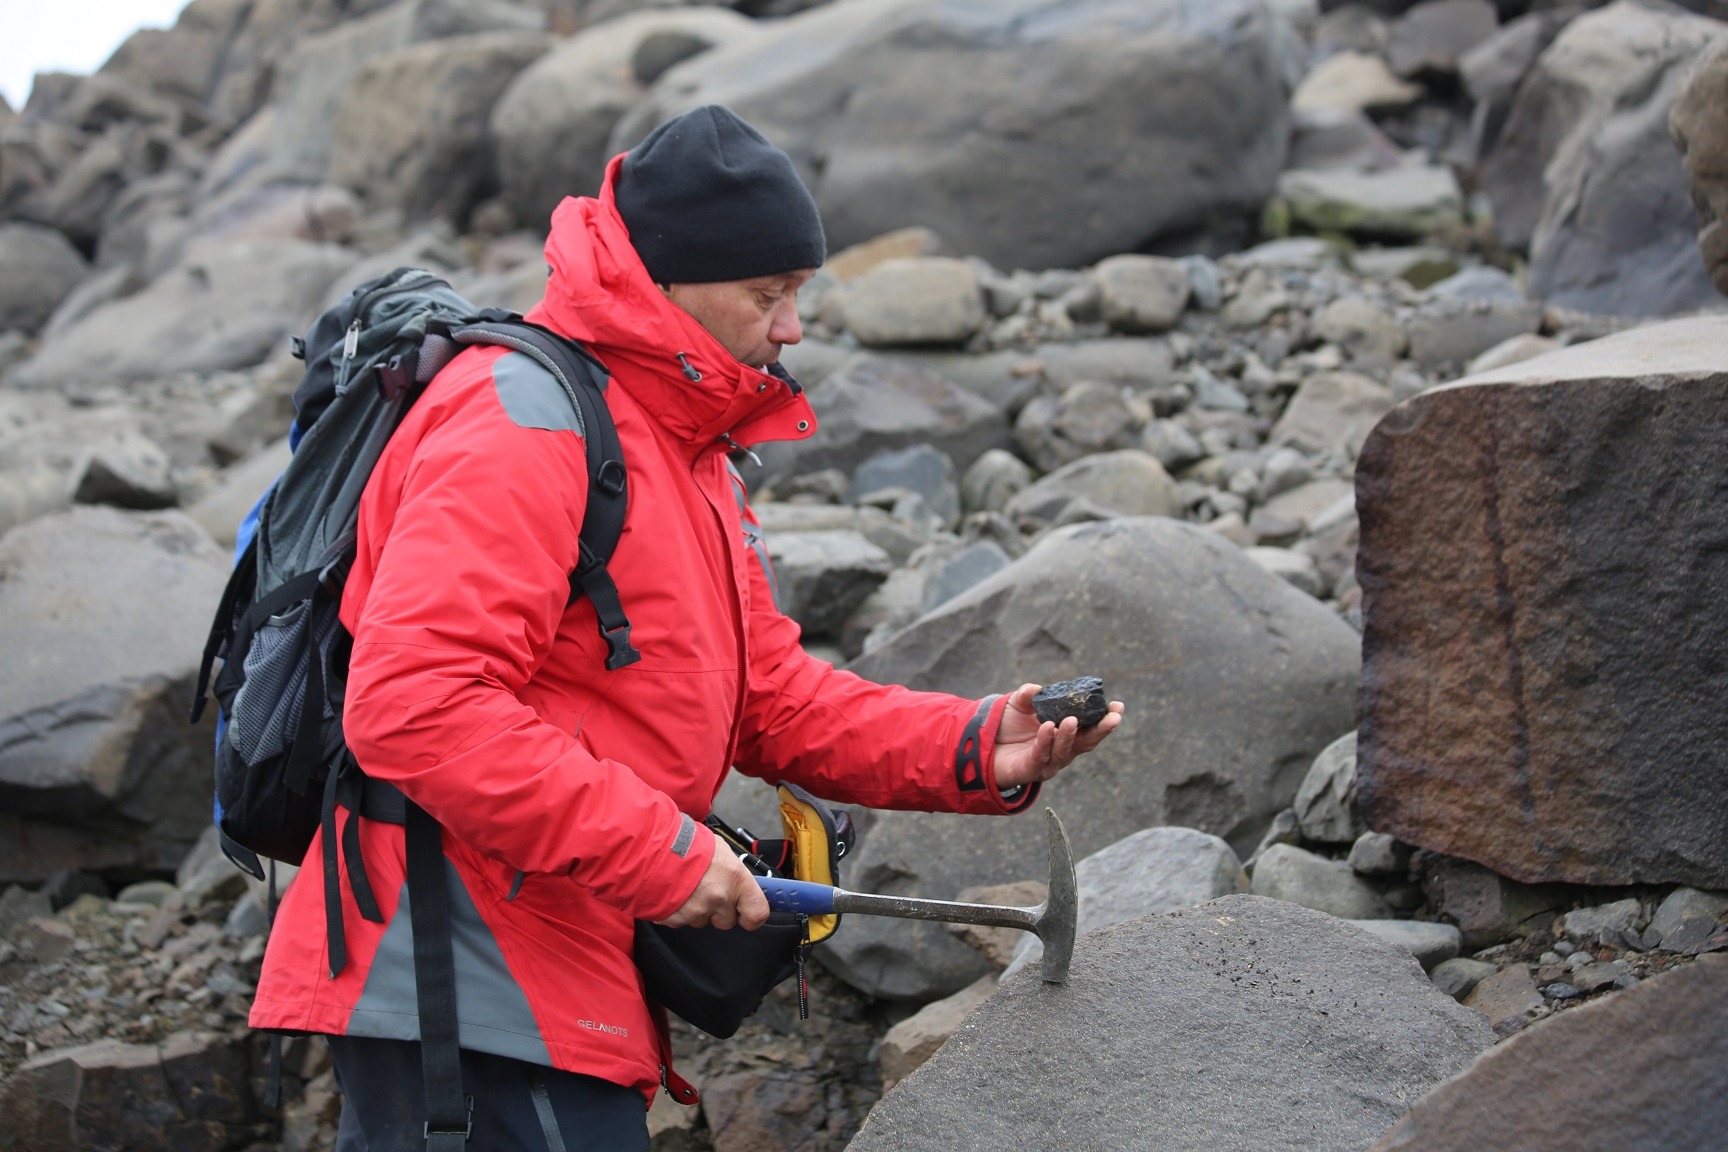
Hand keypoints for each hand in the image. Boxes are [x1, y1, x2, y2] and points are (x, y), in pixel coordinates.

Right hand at [655, 830, 769, 930]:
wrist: (653, 846)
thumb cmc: (687, 843)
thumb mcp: (720, 850)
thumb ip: (733, 872)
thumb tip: (739, 883)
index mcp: (736, 877)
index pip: (757, 912)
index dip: (751, 917)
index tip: (745, 915)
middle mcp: (720, 896)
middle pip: (726, 921)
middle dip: (717, 912)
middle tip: (705, 891)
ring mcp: (698, 909)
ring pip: (702, 921)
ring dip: (696, 910)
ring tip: (687, 888)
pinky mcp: (677, 918)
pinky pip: (682, 922)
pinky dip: (677, 911)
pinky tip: (674, 893)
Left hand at [991, 683, 1123, 790]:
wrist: (982, 745)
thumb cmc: (1006, 726)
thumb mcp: (1018, 705)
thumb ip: (1027, 695)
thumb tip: (1036, 688)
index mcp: (1065, 734)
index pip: (1090, 728)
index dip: (1105, 719)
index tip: (1118, 706)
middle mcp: (1061, 750)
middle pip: (1086, 743)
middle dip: (1101, 730)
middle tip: (1112, 717)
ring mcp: (1048, 762)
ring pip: (1064, 751)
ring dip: (1070, 736)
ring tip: (1072, 719)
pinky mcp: (1031, 770)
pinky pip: (1041, 756)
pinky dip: (1045, 742)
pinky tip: (1048, 727)